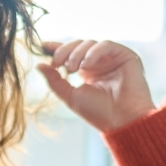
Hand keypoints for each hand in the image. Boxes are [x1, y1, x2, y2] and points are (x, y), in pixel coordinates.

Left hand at [38, 40, 155, 131]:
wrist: (121, 121)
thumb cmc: (99, 113)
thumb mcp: (71, 96)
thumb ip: (55, 81)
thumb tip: (39, 65)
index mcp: (88, 71)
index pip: (71, 53)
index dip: (57, 47)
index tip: (42, 46)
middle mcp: (100, 62)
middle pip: (79, 45)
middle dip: (64, 51)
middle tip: (57, 64)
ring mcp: (113, 58)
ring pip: (90, 43)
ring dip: (77, 53)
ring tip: (72, 69)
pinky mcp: (126, 56)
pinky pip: (106, 45)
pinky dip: (93, 52)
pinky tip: (86, 65)